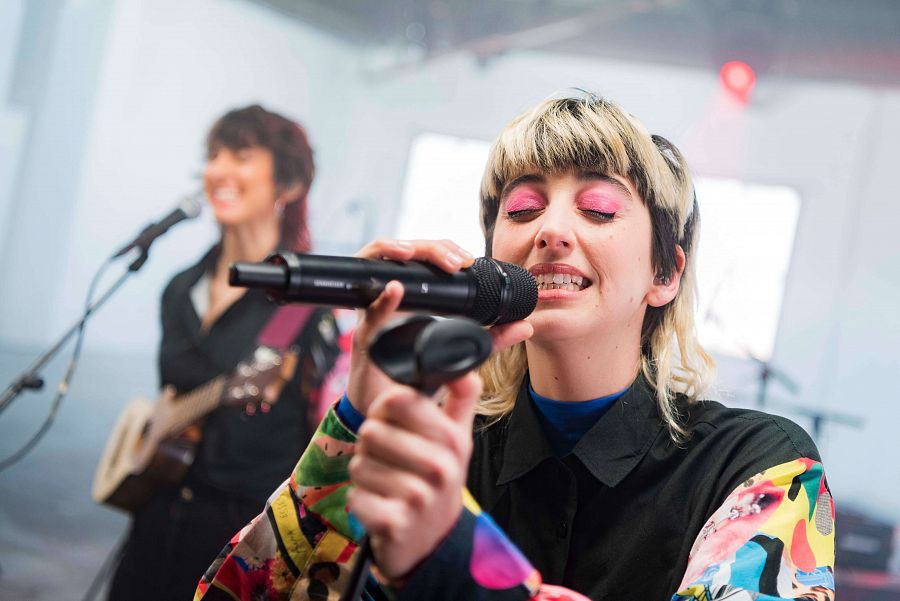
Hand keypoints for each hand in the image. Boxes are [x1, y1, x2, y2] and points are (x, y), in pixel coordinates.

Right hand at [345, 238, 533, 416]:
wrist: (388, 410)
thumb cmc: (418, 377)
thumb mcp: (462, 352)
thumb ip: (491, 339)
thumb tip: (525, 326)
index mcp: (413, 295)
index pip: (425, 256)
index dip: (444, 249)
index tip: (466, 259)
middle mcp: (391, 295)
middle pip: (407, 253)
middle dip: (432, 248)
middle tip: (455, 260)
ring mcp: (374, 310)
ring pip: (380, 262)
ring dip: (404, 252)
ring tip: (426, 256)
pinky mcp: (365, 332)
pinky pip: (368, 308)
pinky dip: (382, 295)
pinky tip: (396, 288)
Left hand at [347, 372, 481, 580]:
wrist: (435, 540)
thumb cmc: (437, 479)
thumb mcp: (457, 438)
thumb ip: (462, 397)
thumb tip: (464, 367)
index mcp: (453, 440)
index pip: (396, 398)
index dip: (384, 408)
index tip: (395, 423)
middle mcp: (440, 467)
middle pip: (370, 430)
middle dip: (371, 445)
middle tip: (390, 461)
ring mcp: (418, 498)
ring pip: (358, 463)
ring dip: (365, 475)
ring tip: (387, 484)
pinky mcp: (393, 523)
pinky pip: (354, 496)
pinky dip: (360, 502)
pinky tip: (381, 506)